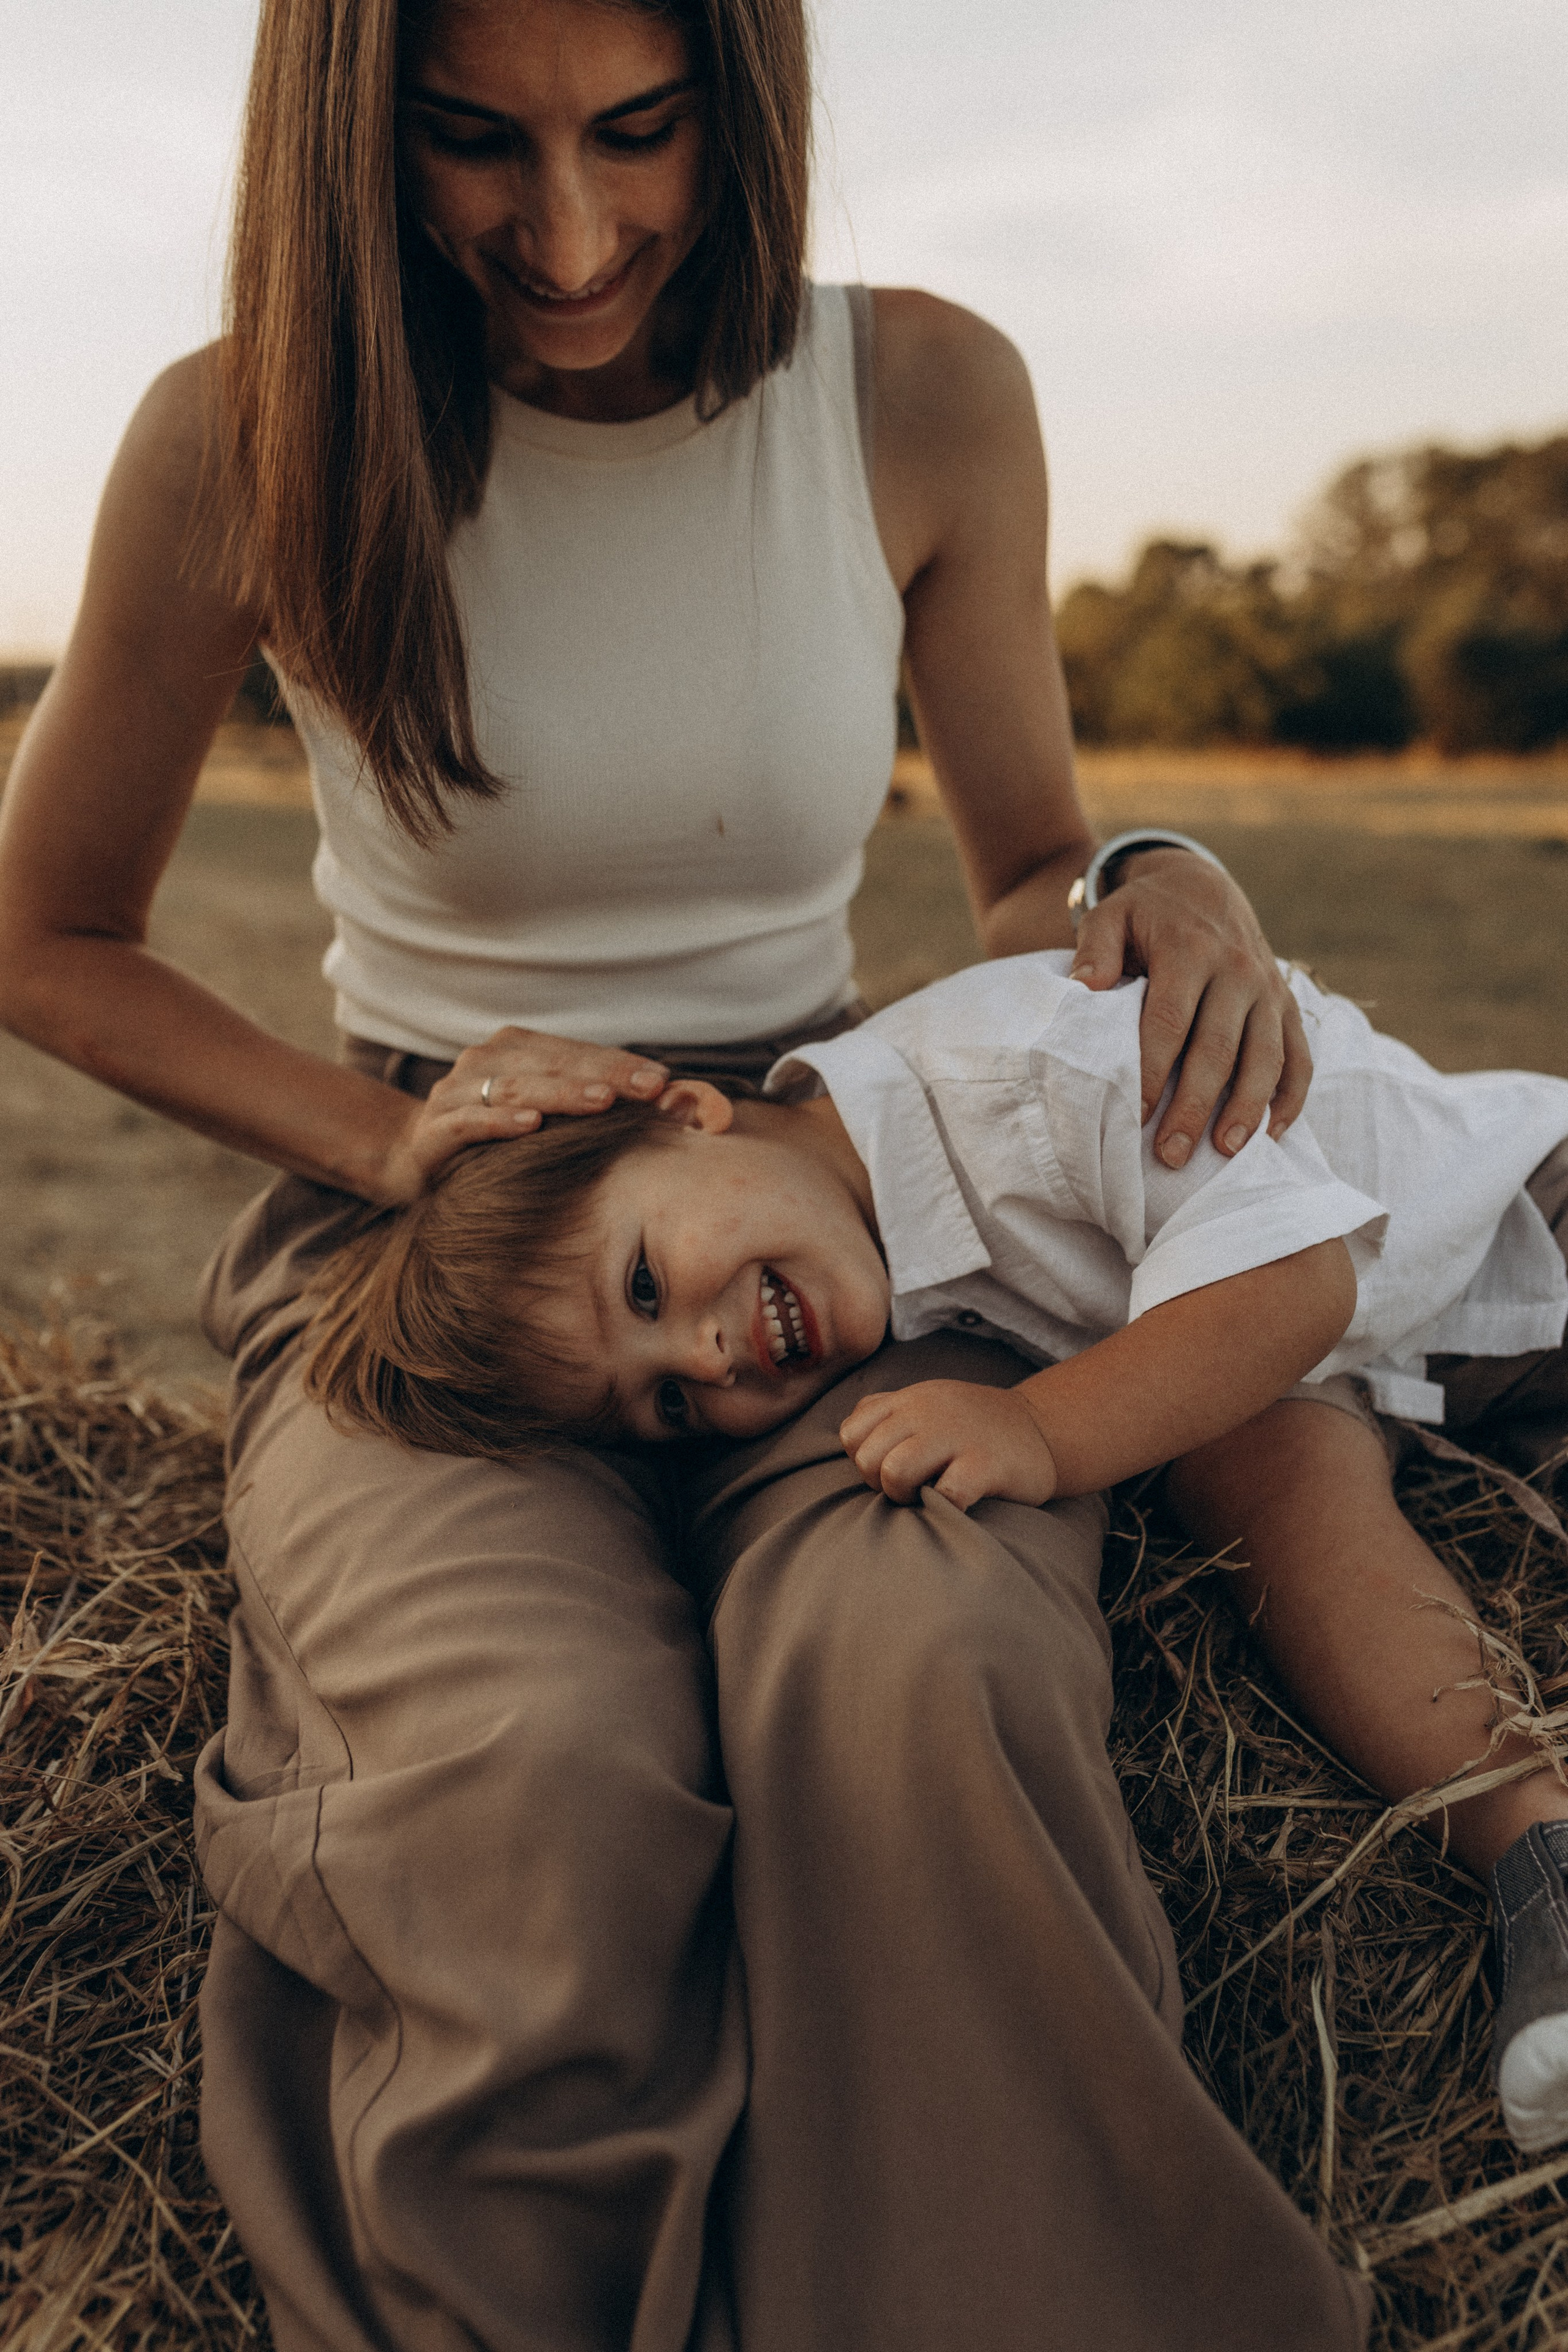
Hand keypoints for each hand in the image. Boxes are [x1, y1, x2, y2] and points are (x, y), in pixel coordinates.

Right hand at [377, 1025, 668, 1203]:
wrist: (410, 1156)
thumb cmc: (494, 1136)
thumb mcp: (542, 1115)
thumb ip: (592, 1101)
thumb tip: (675, 1102)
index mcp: (515, 1050)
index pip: (575, 1051)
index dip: (619, 1062)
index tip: (663, 1080)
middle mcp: (483, 1062)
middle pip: (552, 1063)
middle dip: (604, 1074)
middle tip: (648, 1088)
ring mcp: (455, 1094)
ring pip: (515, 1087)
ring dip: (561, 1093)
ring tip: (602, 1102)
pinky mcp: (433, 1131)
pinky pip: (469, 1122)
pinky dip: (499, 1122)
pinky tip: (531, 1127)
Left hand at [840, 1381, 1058, 1510]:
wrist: (1043, 1428)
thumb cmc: (974, 1426)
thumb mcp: (927, 1404)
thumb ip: (886, 1411)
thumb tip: (851, 1433)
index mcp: (909, 1400)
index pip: (851, 1432)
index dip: (863, 1460)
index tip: (890, 1468)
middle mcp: (927, 1412)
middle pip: (867, 1458)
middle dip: (881, 1485)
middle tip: (911, 1488)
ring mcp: (957, 1436)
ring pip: (894, 1472)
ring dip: (906, 1496)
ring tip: (929, 1496)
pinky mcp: (987, 1463)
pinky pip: (947, 1493)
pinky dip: (948, 1507)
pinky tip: (961, 1501)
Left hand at [1068, 848, 1311, 1170]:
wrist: (1203, 885)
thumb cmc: (1147, 911)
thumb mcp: (1112, 915)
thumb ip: (1095, 949)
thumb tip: (1083, 988)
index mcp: (1190, 951)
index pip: (1170, 1022)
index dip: (1153, 1071)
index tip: (1135, 1115)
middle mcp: (1238, 971)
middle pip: (1218, 1049)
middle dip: (1195, 1106)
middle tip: (1170, 1154)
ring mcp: (1268, 990)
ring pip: (1266, 1058)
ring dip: (1246, 1109)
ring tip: (1224, 1153)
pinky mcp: (1287, 1005)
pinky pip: (1299, 1055)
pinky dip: (1290, 1097)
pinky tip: (1271, 1134)